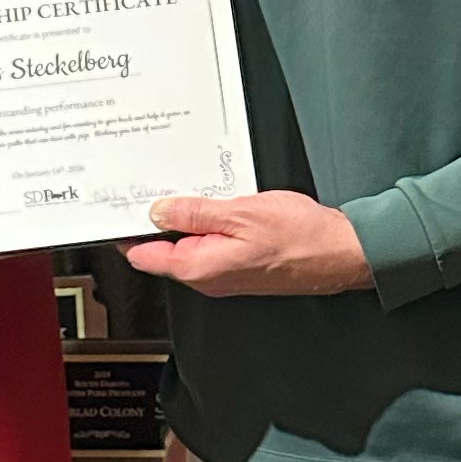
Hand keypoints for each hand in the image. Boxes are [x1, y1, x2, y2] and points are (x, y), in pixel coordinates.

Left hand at [122, 192, 372, 298]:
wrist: (340, 253)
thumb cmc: (300, 237)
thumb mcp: (240, 213)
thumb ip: (194, 212)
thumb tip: (158, 211)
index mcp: (199, 267)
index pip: (143, 254)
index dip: (127, 228)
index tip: (120, 204)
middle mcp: (206, 277)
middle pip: (161, 248)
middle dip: (155, 218)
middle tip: (153, 184)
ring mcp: (222, 273)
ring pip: (186, 243)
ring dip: (184, 217)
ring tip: (188, 188)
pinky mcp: (237, 265)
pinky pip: (208, 243)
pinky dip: (205, 223)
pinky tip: (215, 202)